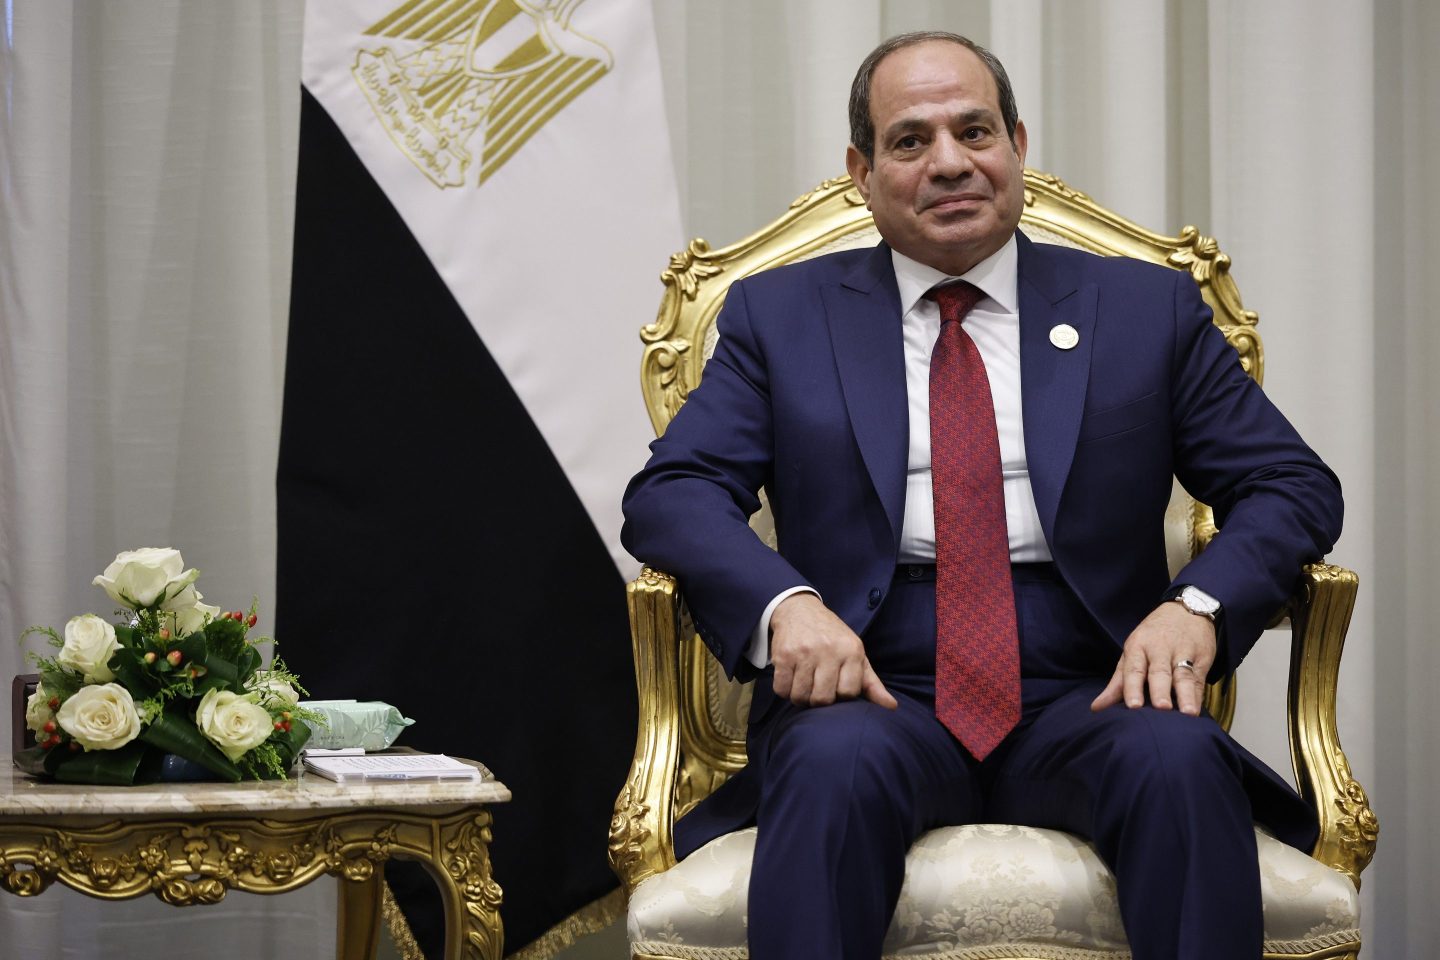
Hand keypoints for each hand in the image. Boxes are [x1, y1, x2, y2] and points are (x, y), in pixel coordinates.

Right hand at [769, 593, 896, 708]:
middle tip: (817, 689)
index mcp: (851, 650)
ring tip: (804, 685)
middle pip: (823, 699)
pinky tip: (791, 680)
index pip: (848, 693)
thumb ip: (871, 682)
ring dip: (801, 697)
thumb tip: (891, 707)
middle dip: (819, 700)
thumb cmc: (832, 636)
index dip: (841, 695)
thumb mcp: (855, 653)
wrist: (799, 609)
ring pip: (801, 696)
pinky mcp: (783, 655)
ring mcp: (804, 652)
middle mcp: (828, 650)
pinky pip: (782, 689)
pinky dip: (784, 690)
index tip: (837, 685)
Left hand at [1091, 601, 1215, 715]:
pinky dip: (1198, 695)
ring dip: (1185, 695)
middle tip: (1161, 707)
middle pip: (1159, 672)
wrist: (1186, 609)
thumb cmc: (1152, 638)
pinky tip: (1196, 710)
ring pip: (1183, 676)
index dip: (1133, 688)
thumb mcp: (1132, 653)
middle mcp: (1159, 649)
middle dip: (1159, 690)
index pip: (1134, 669)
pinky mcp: (1202, 658)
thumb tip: (1097, 708)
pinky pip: (1199, 679)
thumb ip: (1117, 683)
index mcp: (1137, 647)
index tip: (1133, 706)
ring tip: (1188, 713)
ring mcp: (1182, 653)